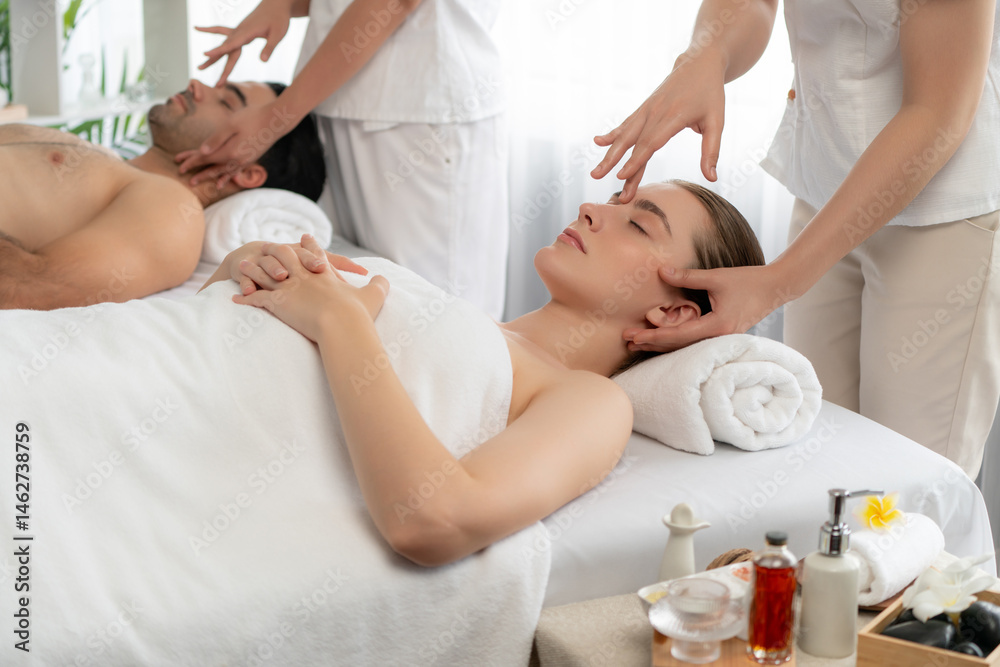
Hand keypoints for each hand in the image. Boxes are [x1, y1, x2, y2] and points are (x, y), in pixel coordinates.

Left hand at [175, 101, 289, 186]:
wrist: (276, 120)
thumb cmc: (252, 117)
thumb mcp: (231, 124)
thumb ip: (216, 139)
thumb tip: (202, 152)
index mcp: (229, 151)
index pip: (205, 157)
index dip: (190, 160)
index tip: (177, 162)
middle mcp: (236, 160)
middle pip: (211, 166)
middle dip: (196, 170)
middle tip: (181, 173)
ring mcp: (244, 161)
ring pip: (222, 172)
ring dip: (208, 176)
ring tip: (196, 181)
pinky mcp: (249, 159)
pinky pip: (233, 172)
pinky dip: (225, 177)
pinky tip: (221, 182)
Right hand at [195, 0, 294, 85]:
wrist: (275, 4)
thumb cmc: (279, 19)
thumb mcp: (278, 35)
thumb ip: (269, 47)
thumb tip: (262, 61)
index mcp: (248, 33)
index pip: (231, 44)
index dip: (219, 50)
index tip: (206, 54)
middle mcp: (239, 31)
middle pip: (225, 49)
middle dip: (214, 62)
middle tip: (203, 72)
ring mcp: (237, 30)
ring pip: (222, 44)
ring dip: (212, 56)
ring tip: (200, 67)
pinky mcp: (238, 30)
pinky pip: (221, 30)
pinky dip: (210, 29)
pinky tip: (198, 28)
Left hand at [233, 238, 389, 341]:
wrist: (342, 324)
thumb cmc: (358, 312)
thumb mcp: (373, 296)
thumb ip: (379, 285)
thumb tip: (386, 278)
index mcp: (324, 274)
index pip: (314, 254)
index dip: (309, 245)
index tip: (304, 237)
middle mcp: (304, 276)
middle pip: (284, 256)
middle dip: (274, 251)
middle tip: (266, 245)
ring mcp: (289, 289)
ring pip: (265, 274)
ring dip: (253, 270)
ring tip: (242, 266)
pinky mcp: (278, 303)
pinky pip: (256, 298)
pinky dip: (245, 298)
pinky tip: (236, 298)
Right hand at [590, 52, 726, 202]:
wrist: (699, 63)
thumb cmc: (710, 94)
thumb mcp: (717, 122)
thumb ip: (711, 151)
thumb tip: (712, 178)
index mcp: (674, 116)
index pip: (651, 143)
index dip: (635, 160)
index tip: (621, 176)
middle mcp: (655, 112)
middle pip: (632, 142)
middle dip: (615, 163)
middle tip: (597, 178)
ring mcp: (647, 109)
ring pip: (625, 135)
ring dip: (609, 154)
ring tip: (595, 172)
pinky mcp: (643, 108)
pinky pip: (625, 124)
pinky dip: (611, 134)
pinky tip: (597, 142)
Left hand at [623, 264, 791, 351]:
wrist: (775, 288)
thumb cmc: (748, 281)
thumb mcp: (717, 277)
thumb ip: (688, 277)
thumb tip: (660, 271)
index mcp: (717, 326)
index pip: (679, 335)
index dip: (654, 335)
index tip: (635, 334)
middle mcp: (718, 337)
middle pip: (679, 345)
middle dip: (652, 343)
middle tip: (627, 340)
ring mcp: (720, 339)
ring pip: (685, 346)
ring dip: (661, 344)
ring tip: (638, 342)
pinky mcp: (721, 335)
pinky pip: (693, 341)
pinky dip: (675, 340)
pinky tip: (661, 339)